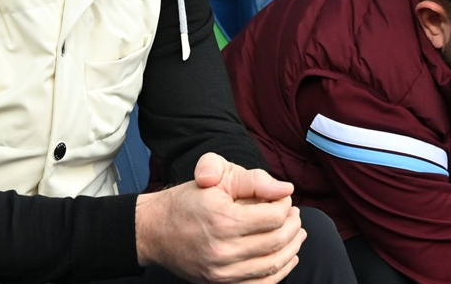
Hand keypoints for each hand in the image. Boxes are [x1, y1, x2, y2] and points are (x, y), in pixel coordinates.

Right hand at [136, 153, 305, 283]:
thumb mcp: (216, 177)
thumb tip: (286, 189)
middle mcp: (223, 249)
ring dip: (291, 249)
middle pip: (276, 242)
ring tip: (296, 234)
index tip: (284, 199)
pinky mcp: (220, 283)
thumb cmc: (187, 200)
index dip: (285, 206)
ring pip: (272, 265)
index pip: (273, 217)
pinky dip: (279, 271)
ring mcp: (221, 271)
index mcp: (223, 219)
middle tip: (295, 215)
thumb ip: (253, 180)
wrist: (155, 230)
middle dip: (293, 226)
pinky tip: (287, 257)